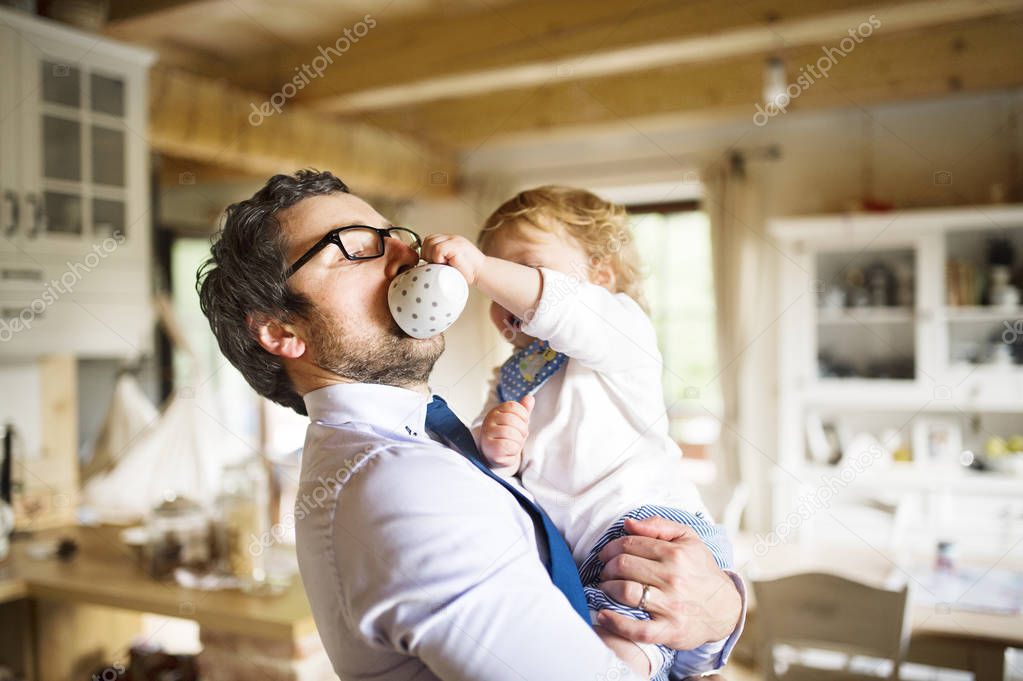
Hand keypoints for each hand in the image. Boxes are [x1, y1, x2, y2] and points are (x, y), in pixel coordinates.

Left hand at [421, 234, 486, 285]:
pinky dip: (438, 258)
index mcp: (449, 241)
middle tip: (436, 264)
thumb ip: (440, 259)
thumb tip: (423, 264)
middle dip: (427, 254)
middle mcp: (452, 238)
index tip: (432, 263)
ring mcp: (455, 241)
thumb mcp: (450, 264)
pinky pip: (439, 249)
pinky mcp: (458, 246)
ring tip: (442, 264)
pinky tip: (446, 264)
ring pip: (431, 243)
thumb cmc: (467, 272)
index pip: (429, 240)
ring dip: (433, 256)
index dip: (426, 251)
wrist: (483, 273)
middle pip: (428, 240)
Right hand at [478, 395, 533, 471]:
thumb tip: (530, 398)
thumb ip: (523, 410)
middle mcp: (489, 420)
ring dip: (518, 442)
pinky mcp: (490, 448)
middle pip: (512, 420)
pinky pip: (509, 446)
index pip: (513, 406)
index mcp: (496, 411)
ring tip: (514, 444)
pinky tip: (509, 451)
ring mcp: (487, 434)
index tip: (523, 423)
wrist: (496, 455)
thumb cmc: (507, 437)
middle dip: (522, 430)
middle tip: (519, 436)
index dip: (523, 416)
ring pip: (511, 433)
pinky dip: (514, 450)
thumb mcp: (517, 422)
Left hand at [595, 516, 741, 649]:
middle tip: (606, 572)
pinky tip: (603, 615)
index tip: (605, 555)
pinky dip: (615, 623)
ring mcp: (671, 606)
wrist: (725, 607)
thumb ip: (658, 526)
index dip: (610, 548)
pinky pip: (637, 629)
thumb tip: (628, 524)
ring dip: (607, 589)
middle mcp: (673, 578)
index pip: (629, 545)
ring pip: (625, 592)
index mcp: (675, 553)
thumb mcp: (688, 539)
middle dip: (607, 568)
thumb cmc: (700, 570)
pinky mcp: (670, 630)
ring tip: (605, 588)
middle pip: (623, 566)